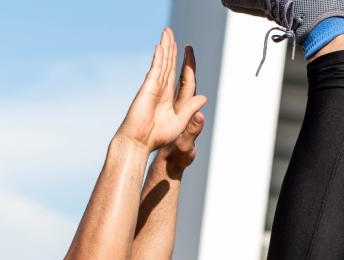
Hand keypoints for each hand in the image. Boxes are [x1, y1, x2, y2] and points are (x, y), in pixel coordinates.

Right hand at [119, 29, 208, 152]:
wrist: (139, 142)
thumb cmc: (156, 137)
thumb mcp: (179, 123)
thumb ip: (190, 109)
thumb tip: (204, 98)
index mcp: (174, 100)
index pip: (183, 78)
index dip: (187, 65)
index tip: (188, 51)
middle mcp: (164, 91)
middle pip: (170, 65)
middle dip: (172, 49)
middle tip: (170, 33)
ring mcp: (155, 87)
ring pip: (163, 63)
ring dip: (165, 47)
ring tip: (166, 32)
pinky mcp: (148, 88)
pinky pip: (156, 70)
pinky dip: (159, 58)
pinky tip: (161, 46)